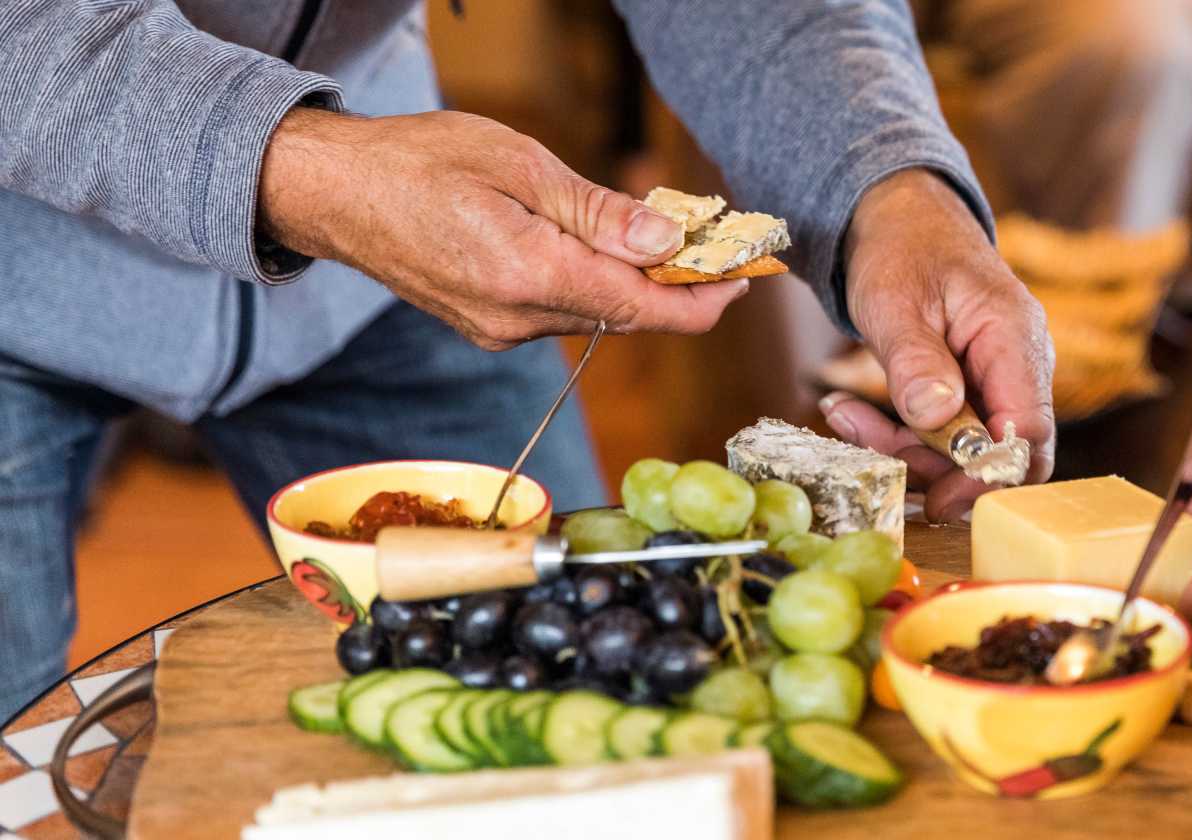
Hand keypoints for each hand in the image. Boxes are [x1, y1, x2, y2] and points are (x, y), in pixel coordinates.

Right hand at [259, 108, 747, 348]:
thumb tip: (666, 241)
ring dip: (630, 282)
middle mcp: (515, 318)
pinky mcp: (488, 327)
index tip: (741, 279)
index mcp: (527, 274)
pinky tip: (592, 247)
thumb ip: (597, 212)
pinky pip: (560, 312)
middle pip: (626, 315)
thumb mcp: (518, 164)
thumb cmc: (418, 161)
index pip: (642, 310)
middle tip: (711, 244)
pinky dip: (590, 284)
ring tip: (653, 235)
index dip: (701, 302)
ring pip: (595, 314)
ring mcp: (499, 330)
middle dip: (674, 285)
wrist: (332, 193)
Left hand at [819, 169, 1055, 521]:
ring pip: (967, 449)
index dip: (988, 476)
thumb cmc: (902, 245)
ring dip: (906, 449)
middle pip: (1000, 452)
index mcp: (1015, 338)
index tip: (937, 499)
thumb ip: (916, 359)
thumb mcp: (896, 300)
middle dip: (936, 468)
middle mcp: (1019, 364)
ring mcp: (997, 377)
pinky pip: (945, 431)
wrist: (900, 215)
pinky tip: (852, 412)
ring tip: (844, 417)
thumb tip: (936, 416)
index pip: (1028, 433)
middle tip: (873, 452)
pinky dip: (900, 433)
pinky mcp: (970, 387)